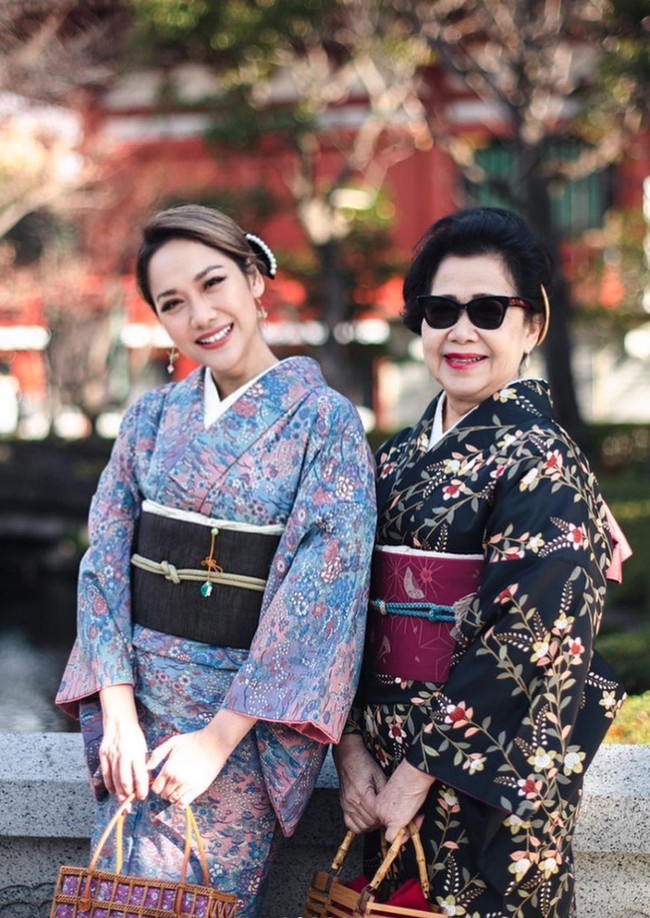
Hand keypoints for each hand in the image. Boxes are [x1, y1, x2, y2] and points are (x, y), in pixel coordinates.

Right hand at [99, 685, 148, 802]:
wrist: (120, 721)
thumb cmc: (134, 736)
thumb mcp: (143, 748)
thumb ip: (143, 765)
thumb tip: (144, 784)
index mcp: (137, 753)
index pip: (140, 776)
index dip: (141, 789)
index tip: (143, 797)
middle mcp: (124, 755)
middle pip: (125, 781)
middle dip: (128, 797)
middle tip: (130, 805)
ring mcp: (112, 755)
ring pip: (114, 780)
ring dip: (119, 794)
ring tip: (123, 802)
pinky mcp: (103, 755)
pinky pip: (105, 774)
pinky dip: (109, 785)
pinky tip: (113, 791)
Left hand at [148, 709, 255, 806]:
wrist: (215, 742)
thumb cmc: (193, 740)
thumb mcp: (172, 742)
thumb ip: (157, 754)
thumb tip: (147, 768)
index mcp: (169, 768)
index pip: (155, 788)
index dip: (157, 786)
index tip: (162, 781)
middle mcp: (177, 779)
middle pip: (163, 795)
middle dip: (164, 791)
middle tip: (170, 783)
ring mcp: (188, 785)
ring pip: (173, 800)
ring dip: (172, 796)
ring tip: (177, 787)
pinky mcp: (198, 789)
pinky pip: (184, 803)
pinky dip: (180, 802)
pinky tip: (182, 794)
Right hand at [333, 734, 386, 833]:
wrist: (347, 756)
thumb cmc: (363, 763)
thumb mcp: (379, 774)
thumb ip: (384, 792)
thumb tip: (392, 806)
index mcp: (362, 793)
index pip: (376, 815)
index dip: (385, 817)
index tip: (391, 815)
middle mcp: (352, 801)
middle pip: (369, 822)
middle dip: (380, 823)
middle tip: (387, 817)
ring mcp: (347, 805)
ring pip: (361, 826)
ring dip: (371, 826)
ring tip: (378, 819)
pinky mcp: (343, 806)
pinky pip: (350, 824)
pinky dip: (359, 826)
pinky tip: (366, 820)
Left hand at [373, 758, 434, 842]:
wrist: (411, 775)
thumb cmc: (409, 780)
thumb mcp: (399, 795)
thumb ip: (397, 807)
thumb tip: (405, 820)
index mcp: (379, 801)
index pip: (386, 818)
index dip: (399, 818)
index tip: (409, 812)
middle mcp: (379, 810)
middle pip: (390, 826)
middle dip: (405, 825)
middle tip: (417, 817)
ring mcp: (385, 818)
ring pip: (394, 833)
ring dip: (408, 829)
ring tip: (418, 817)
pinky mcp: (393, 823)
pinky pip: (394, 839)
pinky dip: (404, 837)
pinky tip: (414, 825)